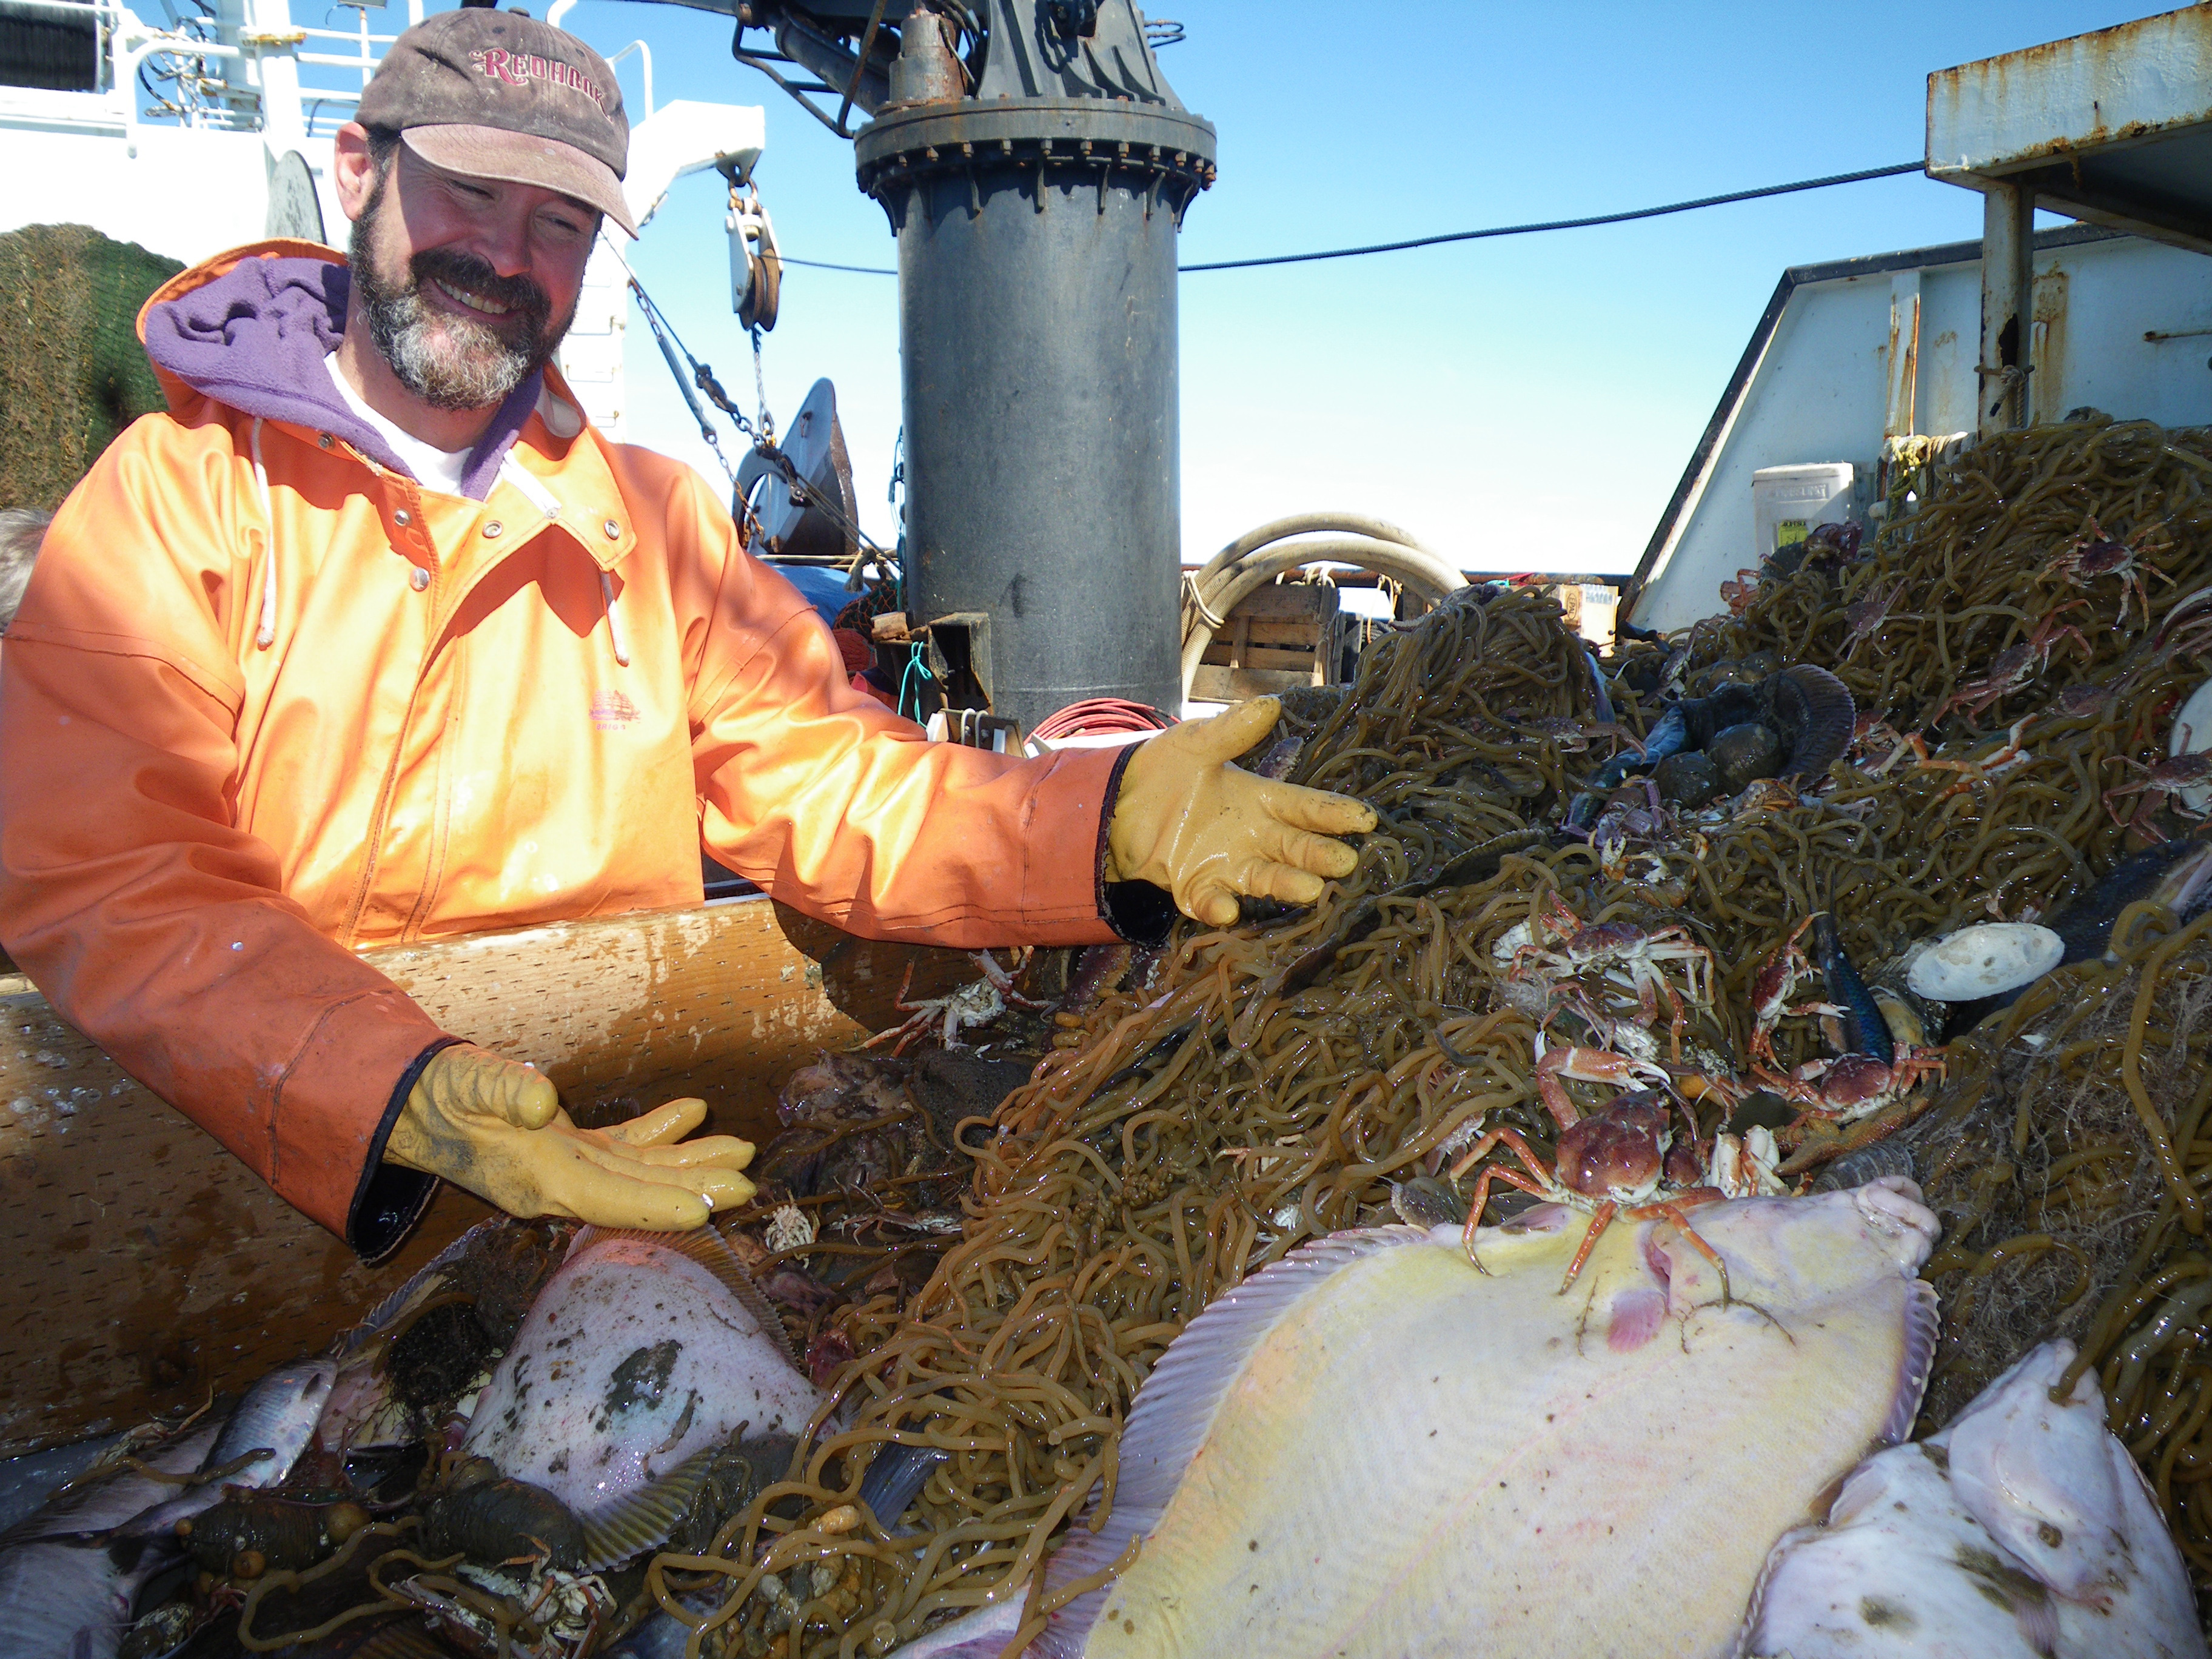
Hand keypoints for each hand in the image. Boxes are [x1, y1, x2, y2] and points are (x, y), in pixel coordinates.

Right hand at [385, 1044, 756, 1228]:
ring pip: (642, 1170)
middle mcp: (561, 1183)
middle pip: (639, 1191)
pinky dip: (661, 1132)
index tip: (702, 1211)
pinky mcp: (571, 1148)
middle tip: (749, 1187)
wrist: (417, 1103)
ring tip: (741, 1153)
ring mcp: (569, 1167)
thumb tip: (542, 1102)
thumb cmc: (440, 1094)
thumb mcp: (463, 1086)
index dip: (655, 1206)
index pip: (606, 1199)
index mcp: (537, 1178)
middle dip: (694, 1190)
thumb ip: (503, 1092)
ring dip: (691, 1163)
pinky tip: (693, 1114)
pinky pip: (626, 1147)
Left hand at [1106, 697, 1375, 927]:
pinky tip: (1227, 908)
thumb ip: (1232, 730)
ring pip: (1265, 878)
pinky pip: (1212, 900)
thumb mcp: (1197, 743)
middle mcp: (1254, 837)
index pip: (1306, 808)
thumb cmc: (1167, 767)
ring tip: (1309, 890)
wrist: (1119, 801)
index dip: (1334, 813)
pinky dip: (1219, 906)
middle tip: (1345, 862)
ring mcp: (1227, 865)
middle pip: (1295, 848)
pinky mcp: (1196, 887)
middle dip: (1320, 855)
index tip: (1364, 818)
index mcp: (1261, 800)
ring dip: (1286, 885)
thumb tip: (1270, 704)